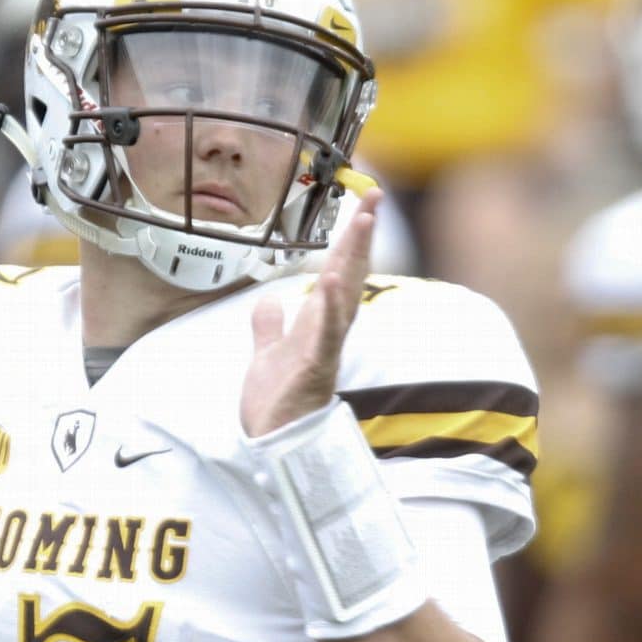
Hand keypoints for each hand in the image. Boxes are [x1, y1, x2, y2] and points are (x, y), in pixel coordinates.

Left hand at [240, 188, 380, 438]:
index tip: (364, 205)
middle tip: (375, 196)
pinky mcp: (314, 370)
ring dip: (353, 259)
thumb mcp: (266, 355)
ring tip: (363, 223)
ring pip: (345, 298)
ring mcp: (324, 350)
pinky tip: (333, 280)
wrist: (271, 444)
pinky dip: (330, 308)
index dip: (349, 239)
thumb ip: (269, 327)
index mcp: (317, 325)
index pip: (339, 273)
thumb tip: (269, 301)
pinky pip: (325, 335)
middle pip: (350, 274)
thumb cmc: (276, 405)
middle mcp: (328, 332)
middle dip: (361, 236)